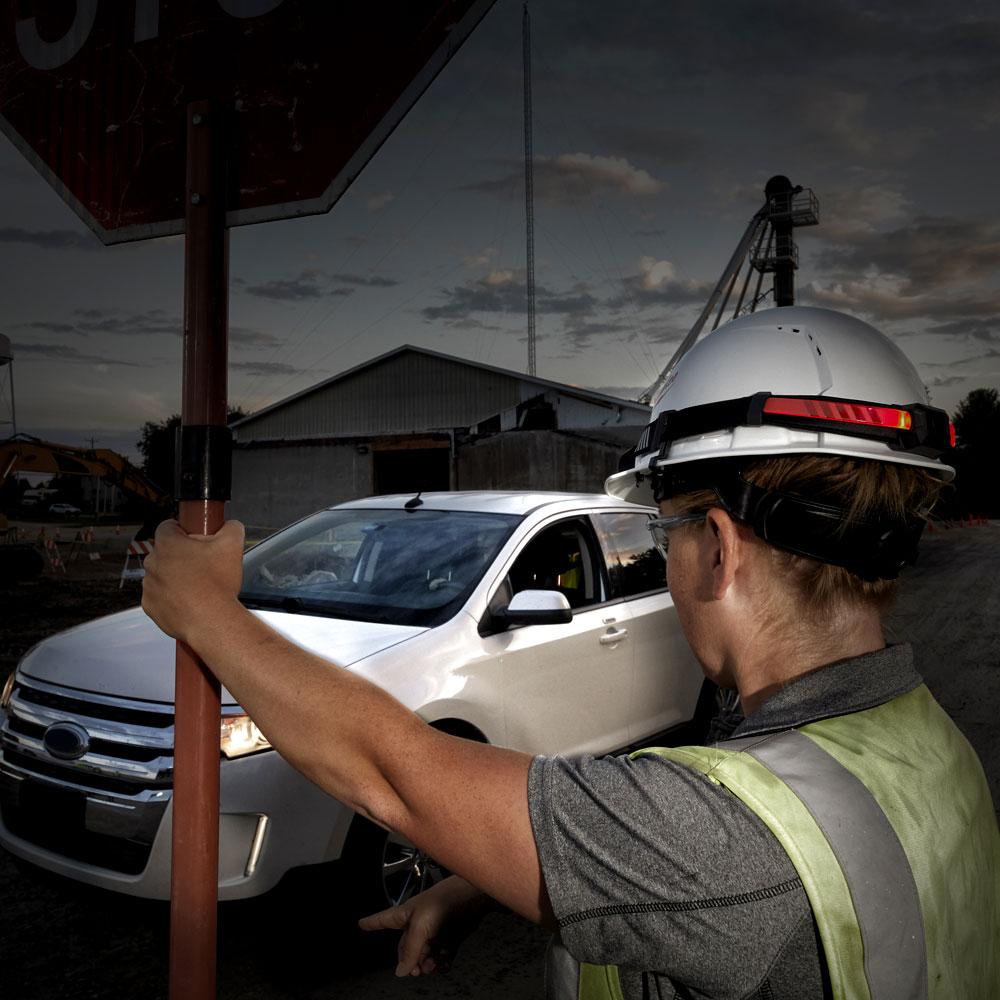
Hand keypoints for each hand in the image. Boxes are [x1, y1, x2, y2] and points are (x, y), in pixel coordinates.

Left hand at [141, 519, 245, 644]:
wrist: (211, 621)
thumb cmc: (217, 585)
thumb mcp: (233, 545)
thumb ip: (231, 527)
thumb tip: (230, 526)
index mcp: (168, 544)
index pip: (168, 526)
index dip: (184, 529)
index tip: (195, 538)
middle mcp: (153, 562)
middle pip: (165, 551)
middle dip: (181, 555)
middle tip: (202, 563)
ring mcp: (149, 585)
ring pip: (161, 573)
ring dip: (175, 576)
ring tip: (198, 585)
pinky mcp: (150, 605)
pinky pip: (159, 595)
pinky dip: (170, 596)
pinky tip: (189, 599)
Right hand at [358, 876, 492, 976]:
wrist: (470, 899)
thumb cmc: (441, 903)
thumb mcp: (420, 927)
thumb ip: (410, 951)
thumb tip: (401, 972)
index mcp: (405, 915)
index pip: (383, 920)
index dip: (372, 923)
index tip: (361, 924)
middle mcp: (418, 923)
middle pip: (407, 947)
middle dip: (409, 960)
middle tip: (416, 971)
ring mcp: (433, 930)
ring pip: (424, 954)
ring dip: (427, 964)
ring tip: (432, 966)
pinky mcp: (449, 936)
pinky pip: (442, 955)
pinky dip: (443, 962)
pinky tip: (444, 965)